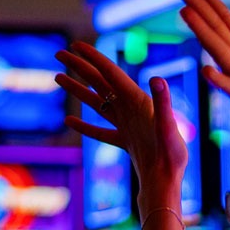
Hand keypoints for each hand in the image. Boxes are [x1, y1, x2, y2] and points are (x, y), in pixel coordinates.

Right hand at [56, 43, 185, 210]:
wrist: (168, 184)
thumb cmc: (171, 157)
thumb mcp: (168, 127)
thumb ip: (162, 103)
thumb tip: (157, 78)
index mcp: (138, 101)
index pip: (110, 73)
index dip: (92, 57)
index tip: (75, 45)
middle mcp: (131, 109)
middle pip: (100, 82)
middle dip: (79, 67)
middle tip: (58, 54)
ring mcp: (127, 126)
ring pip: (97, 103)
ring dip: (78, 90)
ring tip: (57, 77)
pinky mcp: (126, 142)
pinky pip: (101, 132)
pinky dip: (85, 126)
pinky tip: (69, 121)